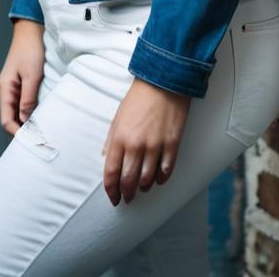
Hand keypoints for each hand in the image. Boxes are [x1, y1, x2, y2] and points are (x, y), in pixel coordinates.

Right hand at [0, 18, 44, 134]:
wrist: (32, 28)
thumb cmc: (32, 49)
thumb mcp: (32, 74)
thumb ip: (28, 98)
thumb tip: (26, 122)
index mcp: (5, 90)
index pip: (6, 121)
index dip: (18, 134)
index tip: (33, 142)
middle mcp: (7, 91)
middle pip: (11, 119)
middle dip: (23, 131)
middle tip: (40, 143)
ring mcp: (14, 87)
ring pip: (18, 112)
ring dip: (28, 122)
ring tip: (43, 132)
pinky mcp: (22, 83)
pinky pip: (24, 103)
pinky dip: (32, 111)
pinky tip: (43, 116)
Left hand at [101, 78, 190, 205]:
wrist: (164, 81)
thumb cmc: (139, 98)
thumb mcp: (118, 117)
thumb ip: (111, 140)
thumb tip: (106, 159)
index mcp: (119, 137)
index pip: (111, 173)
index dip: (111, 190)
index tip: (113, 198)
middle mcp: (136, 144)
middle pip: (128, 181)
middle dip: (127, 194)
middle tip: (128, 198)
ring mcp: (155, 145)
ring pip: (147, 179)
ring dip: (144, 187)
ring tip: (143, 186)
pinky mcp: (172, 143)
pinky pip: (166, 170)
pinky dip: (161, 178)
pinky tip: (158, 178)